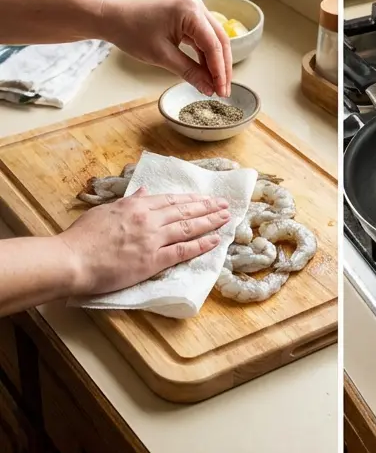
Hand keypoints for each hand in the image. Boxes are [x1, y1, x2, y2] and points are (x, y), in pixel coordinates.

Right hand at [57, 190, 231, 296]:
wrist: (72, 260)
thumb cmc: (82, 237)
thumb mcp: (105, 211)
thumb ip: (128, 202)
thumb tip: (143, 192)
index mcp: (136, 206)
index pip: (171, 200)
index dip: (191, 199)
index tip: (205, 197)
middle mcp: (149, 219)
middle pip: (185, 211)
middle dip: (207, 207)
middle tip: (225, 204)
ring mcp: (153, 240)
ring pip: (189, 227)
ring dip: (210, 221)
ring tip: (226, 218)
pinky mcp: (153, 260)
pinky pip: (183, 250)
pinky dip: (202, 244)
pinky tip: (215, 240)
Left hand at [101, 0, 232, 95]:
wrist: (114, 17)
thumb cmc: (132, 32)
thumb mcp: (162, 56)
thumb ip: (189, 72)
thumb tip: (208, 89)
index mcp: (190, 12)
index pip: (213, 45)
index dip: (219, 71)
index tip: (221, 91)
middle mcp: (197, 5)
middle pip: (220, 41)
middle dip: (223, 68)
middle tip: (223, 91)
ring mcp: (194, 8)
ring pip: (215, 39)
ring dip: (217, 62)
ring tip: (217, 84)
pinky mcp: (190, 15)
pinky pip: (204, 36)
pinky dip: (206, 54)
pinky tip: (207, 71)